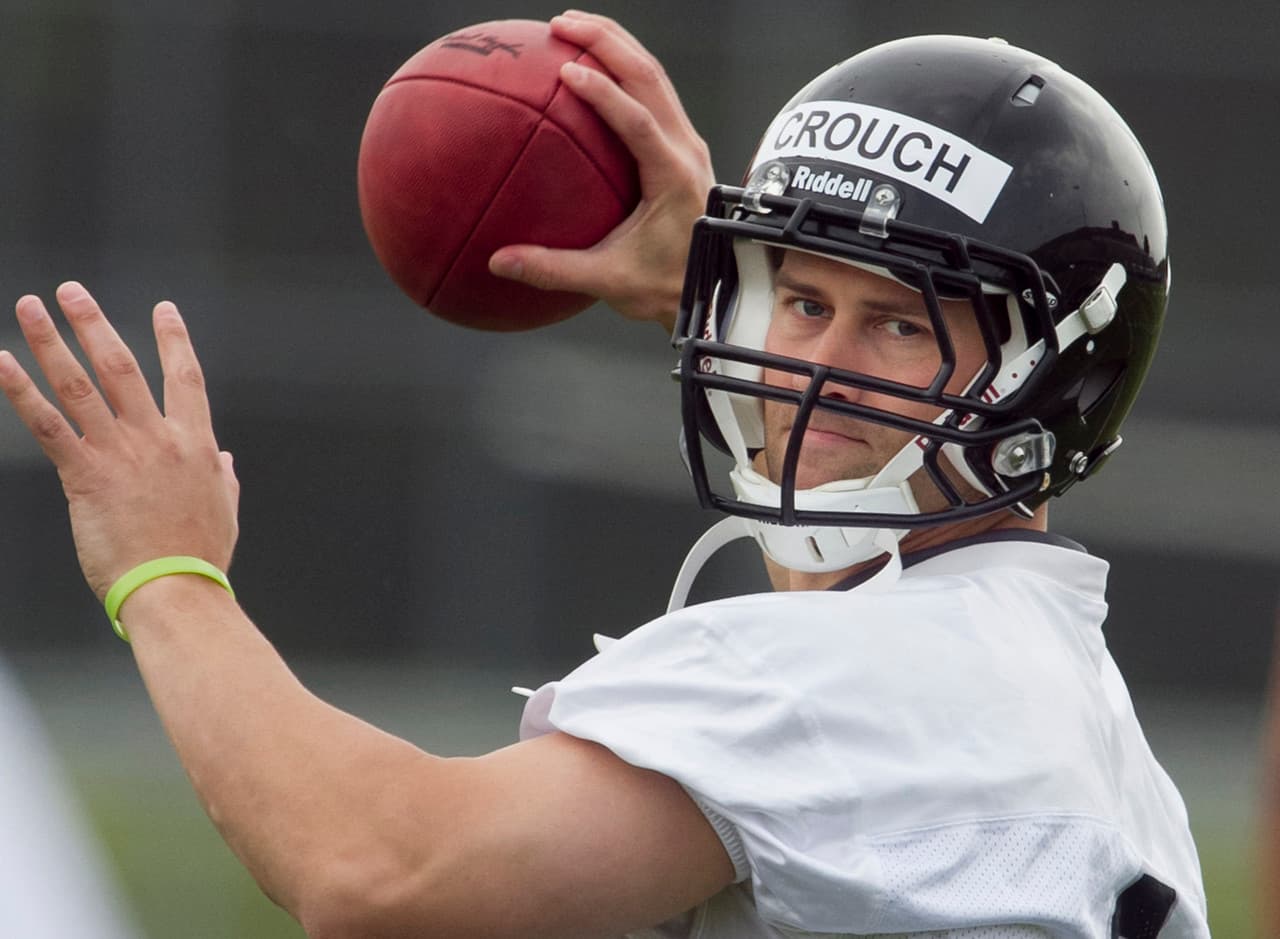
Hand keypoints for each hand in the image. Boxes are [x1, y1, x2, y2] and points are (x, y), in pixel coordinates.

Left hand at [0, 283, 238, 601]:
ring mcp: (121, 454)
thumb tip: (225, 462)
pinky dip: (22, 391)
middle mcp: (158, 439)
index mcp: (196, 445)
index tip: (164, 310)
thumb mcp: (226, 511)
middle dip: (95, 324)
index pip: (186, 379)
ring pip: (81, 385)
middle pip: (122, 367)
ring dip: (52, 341)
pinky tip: (3, 363)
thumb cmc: (200, 557)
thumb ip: (223, 479)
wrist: (176, 588)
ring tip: (32, 307)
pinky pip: (49, 425)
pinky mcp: (86, 476)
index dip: (174, 340)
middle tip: (72, 291)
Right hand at [488, 11, 714, 332]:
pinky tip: (587, 62)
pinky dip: (622, 69)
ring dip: (616, 45)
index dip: (605, 94)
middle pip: (650, 77)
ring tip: (571, 25)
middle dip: (607, 42)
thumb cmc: (666, 288)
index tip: (567, 70)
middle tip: (560, 24)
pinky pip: (653, 93)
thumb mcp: (609, 282)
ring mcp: (686, 144)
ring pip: (655, 76)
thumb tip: (499, 263)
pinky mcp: (681, 146)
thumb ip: (554, 271)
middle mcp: (686, 150)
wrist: (713, 293)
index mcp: (673, 177)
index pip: (639, 122)